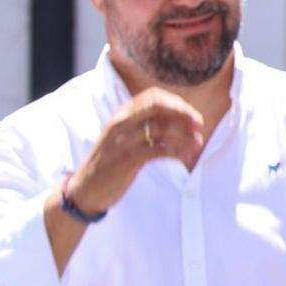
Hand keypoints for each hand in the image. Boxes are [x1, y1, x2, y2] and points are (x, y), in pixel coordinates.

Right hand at [68, 89, 206, 213]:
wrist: (86, 189)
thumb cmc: (112, 162)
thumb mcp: (125, 137)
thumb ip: (145, 125)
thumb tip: (179, 118)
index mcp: (121, 115)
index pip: (152, 96)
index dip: (176, 102)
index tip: (190, 116)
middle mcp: (120, 124)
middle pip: (157, 106)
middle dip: (183, 113)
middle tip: (199, 125)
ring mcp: (122, 141)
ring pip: (161, 129)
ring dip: (185, 136)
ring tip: (197, 144)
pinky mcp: (126, 160)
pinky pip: (157, 150)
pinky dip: (176, 152)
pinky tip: (185, 157)